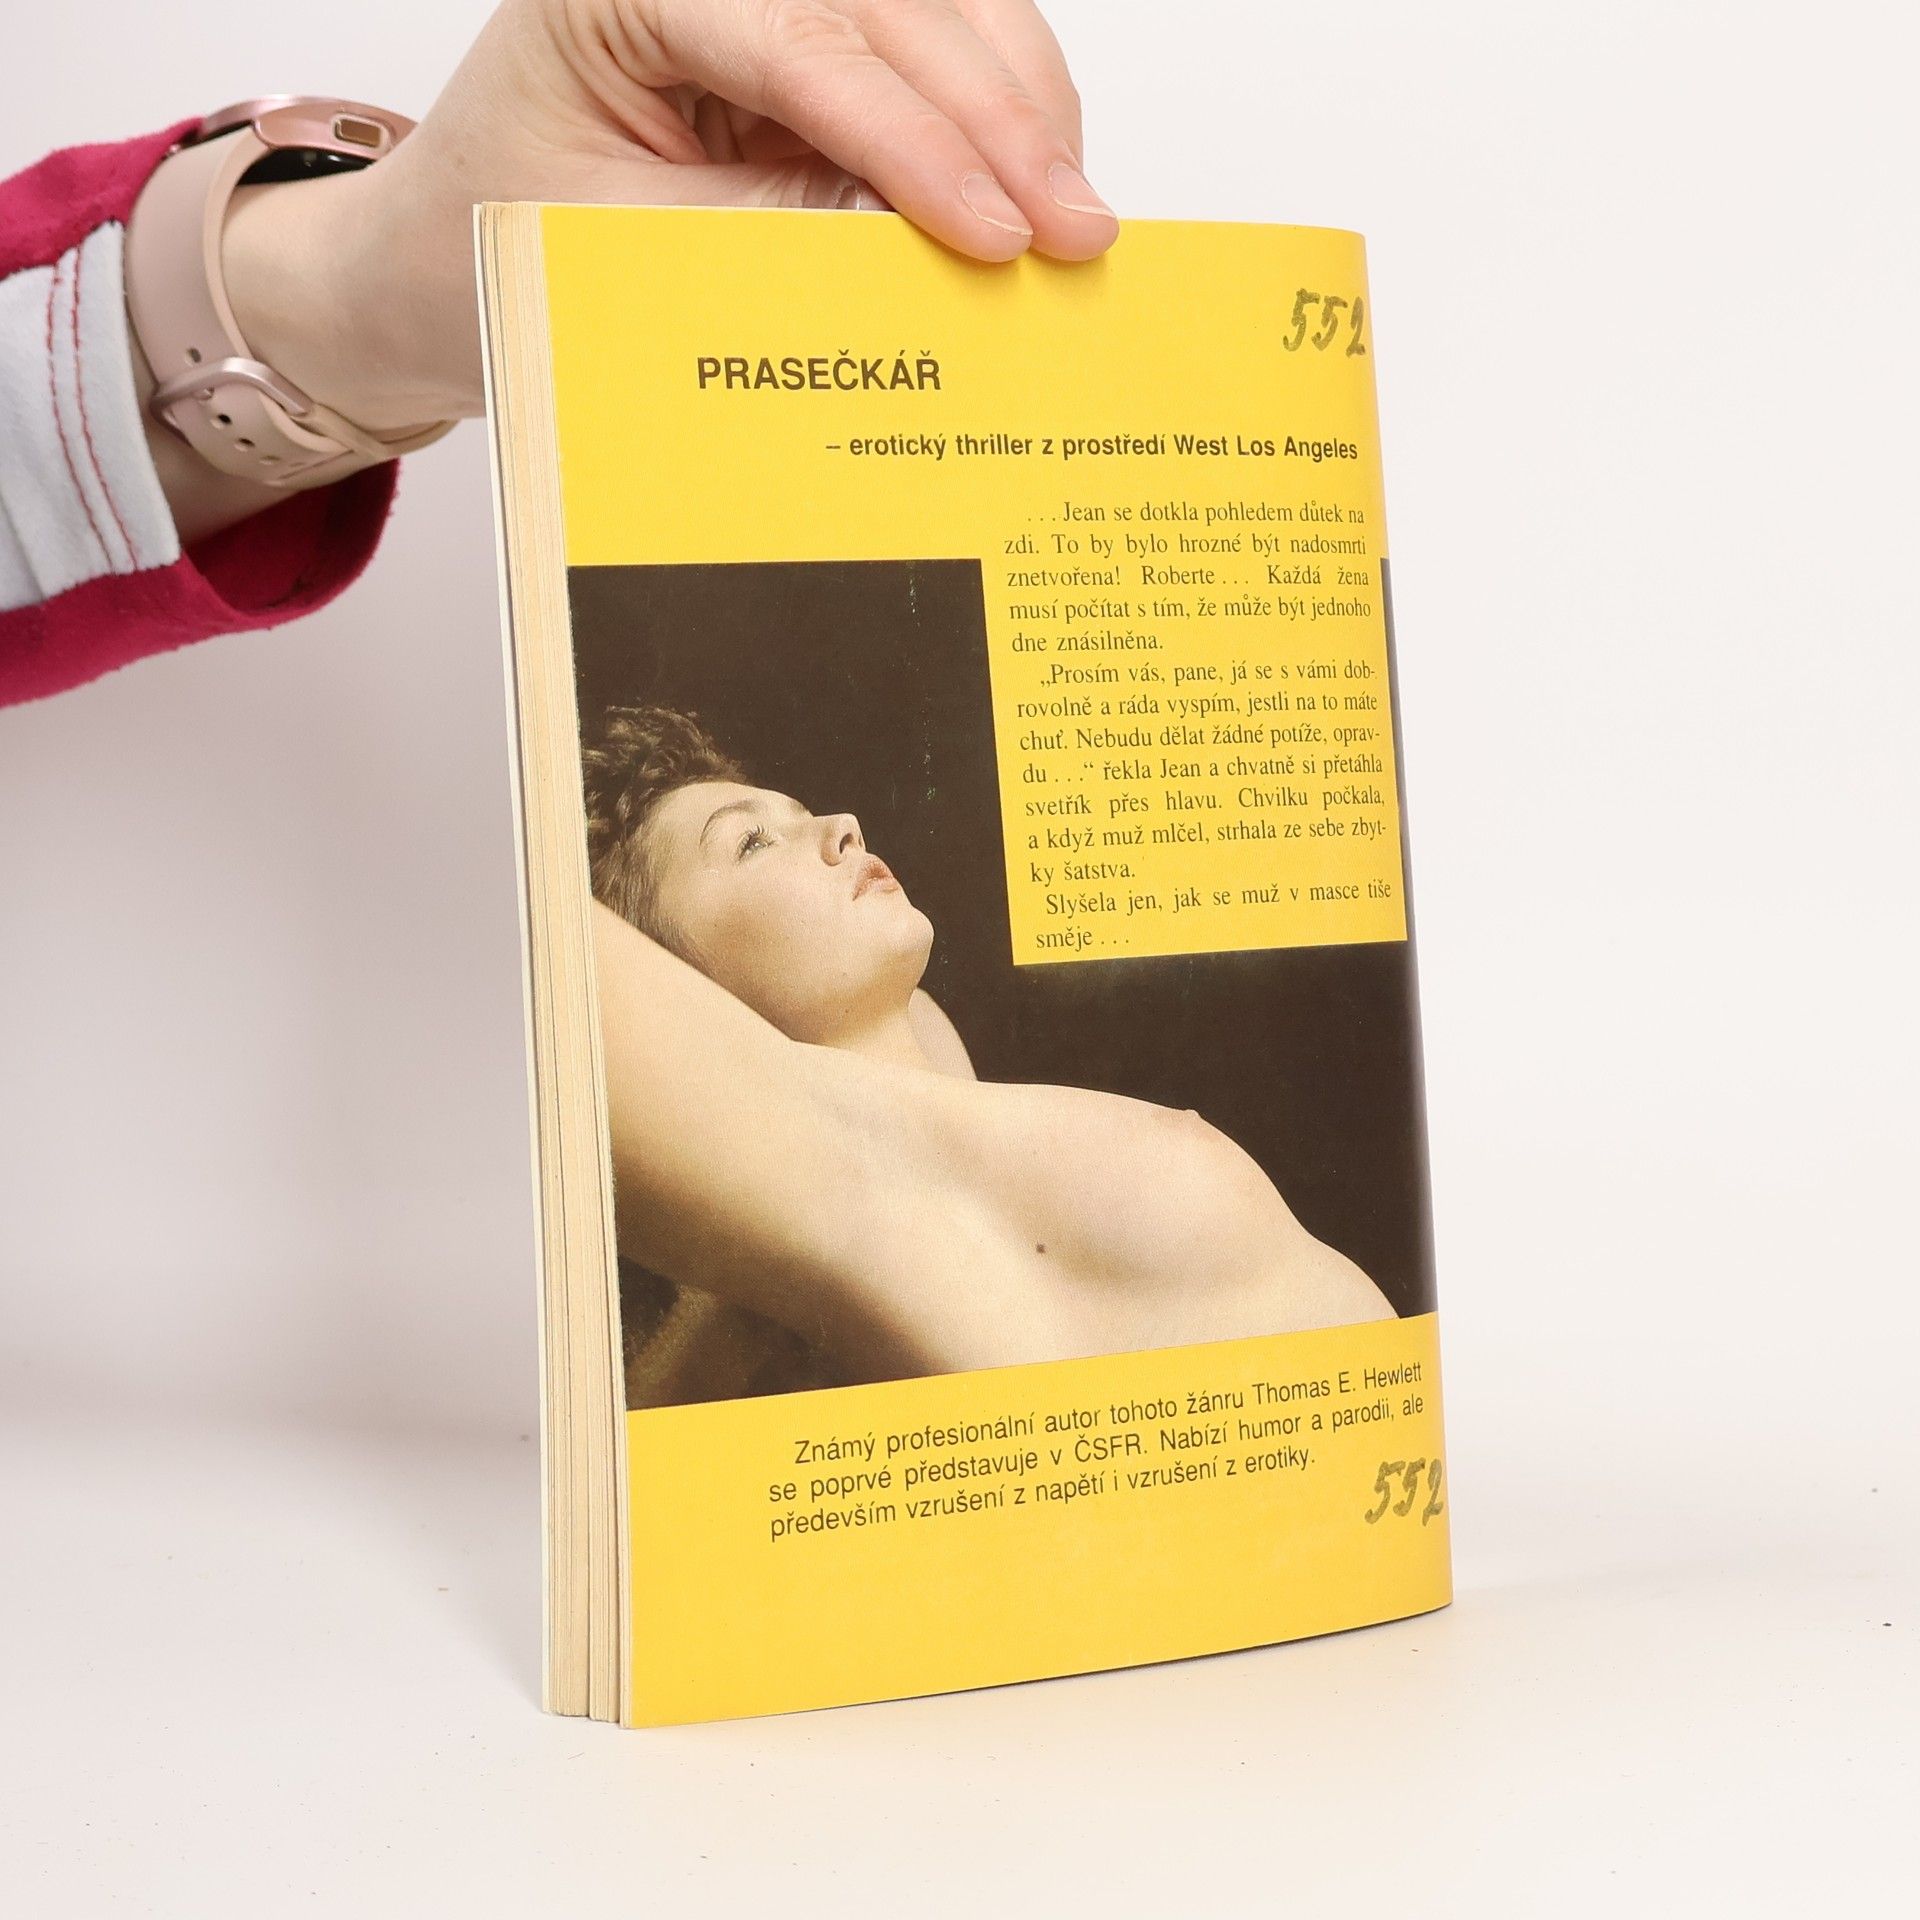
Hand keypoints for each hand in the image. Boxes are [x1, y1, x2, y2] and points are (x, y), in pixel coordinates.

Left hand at [222, 0, 1115, 438]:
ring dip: (1022, 105)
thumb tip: (935, 263)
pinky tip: (1040, 179)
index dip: (917, 141)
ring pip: (939, 7)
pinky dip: (999, 113)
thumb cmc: (502, 243)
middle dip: (1002, 119)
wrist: (443, 259)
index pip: (803, 42)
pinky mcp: (809, 41)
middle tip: (1075, 231)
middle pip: (895, 4)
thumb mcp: (630, 256)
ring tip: (1075, 214)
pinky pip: (932, 52)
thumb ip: (777, 243)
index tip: (994, 234)